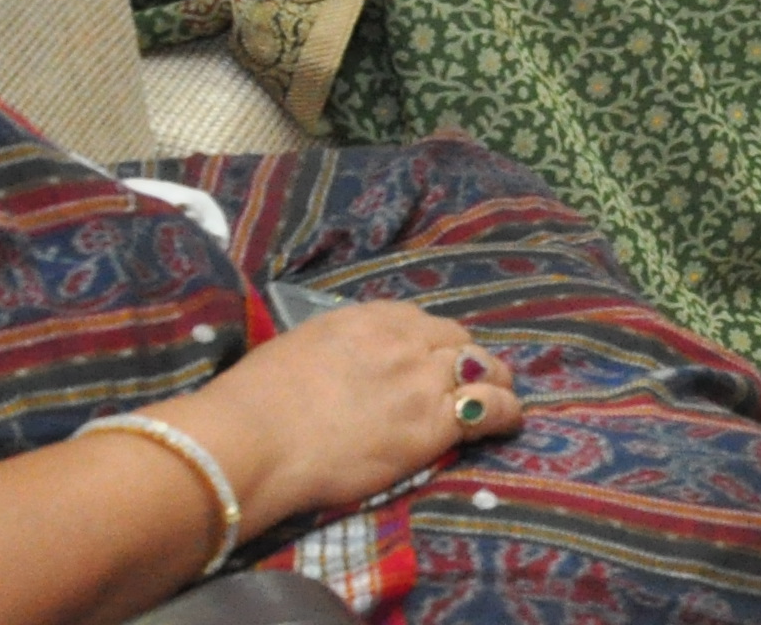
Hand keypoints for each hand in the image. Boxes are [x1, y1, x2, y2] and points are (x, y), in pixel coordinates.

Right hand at [163, 305, 521, 537]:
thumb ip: (336, 351)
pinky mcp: (434, 424)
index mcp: (366, 318)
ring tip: (496, 398)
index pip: (420, 321)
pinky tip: (508, 420)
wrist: (252, 442)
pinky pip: (490, 408)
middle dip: (465, 358)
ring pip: (483, 368)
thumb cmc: (254, 403)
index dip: (431, 343)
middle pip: (457, 341)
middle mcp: (403, 340)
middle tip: (465, 380)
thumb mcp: (298, 349)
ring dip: (491, 381)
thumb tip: (343, 365)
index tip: (430, 360)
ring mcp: (423, 380)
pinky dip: (504, 412)